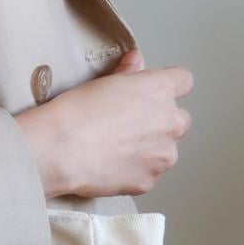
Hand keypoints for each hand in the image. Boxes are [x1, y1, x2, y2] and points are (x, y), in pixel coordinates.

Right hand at [15, 50, 193, 198]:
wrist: (60, 149)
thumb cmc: (76, 113)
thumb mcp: (103, 82)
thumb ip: (128, 74)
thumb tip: (136, 62)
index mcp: (161, 89)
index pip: (183, 82)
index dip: (166, 90)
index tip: (150, 99)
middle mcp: (171, 121)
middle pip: (179, 121)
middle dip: (160, 126)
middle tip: (129, 131)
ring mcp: (162, 155)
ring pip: (165, 153)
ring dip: (149, 153)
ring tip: (117, 155)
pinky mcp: (147, 181)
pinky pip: (146, 177)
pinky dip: (132, 175)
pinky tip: (110, 170)